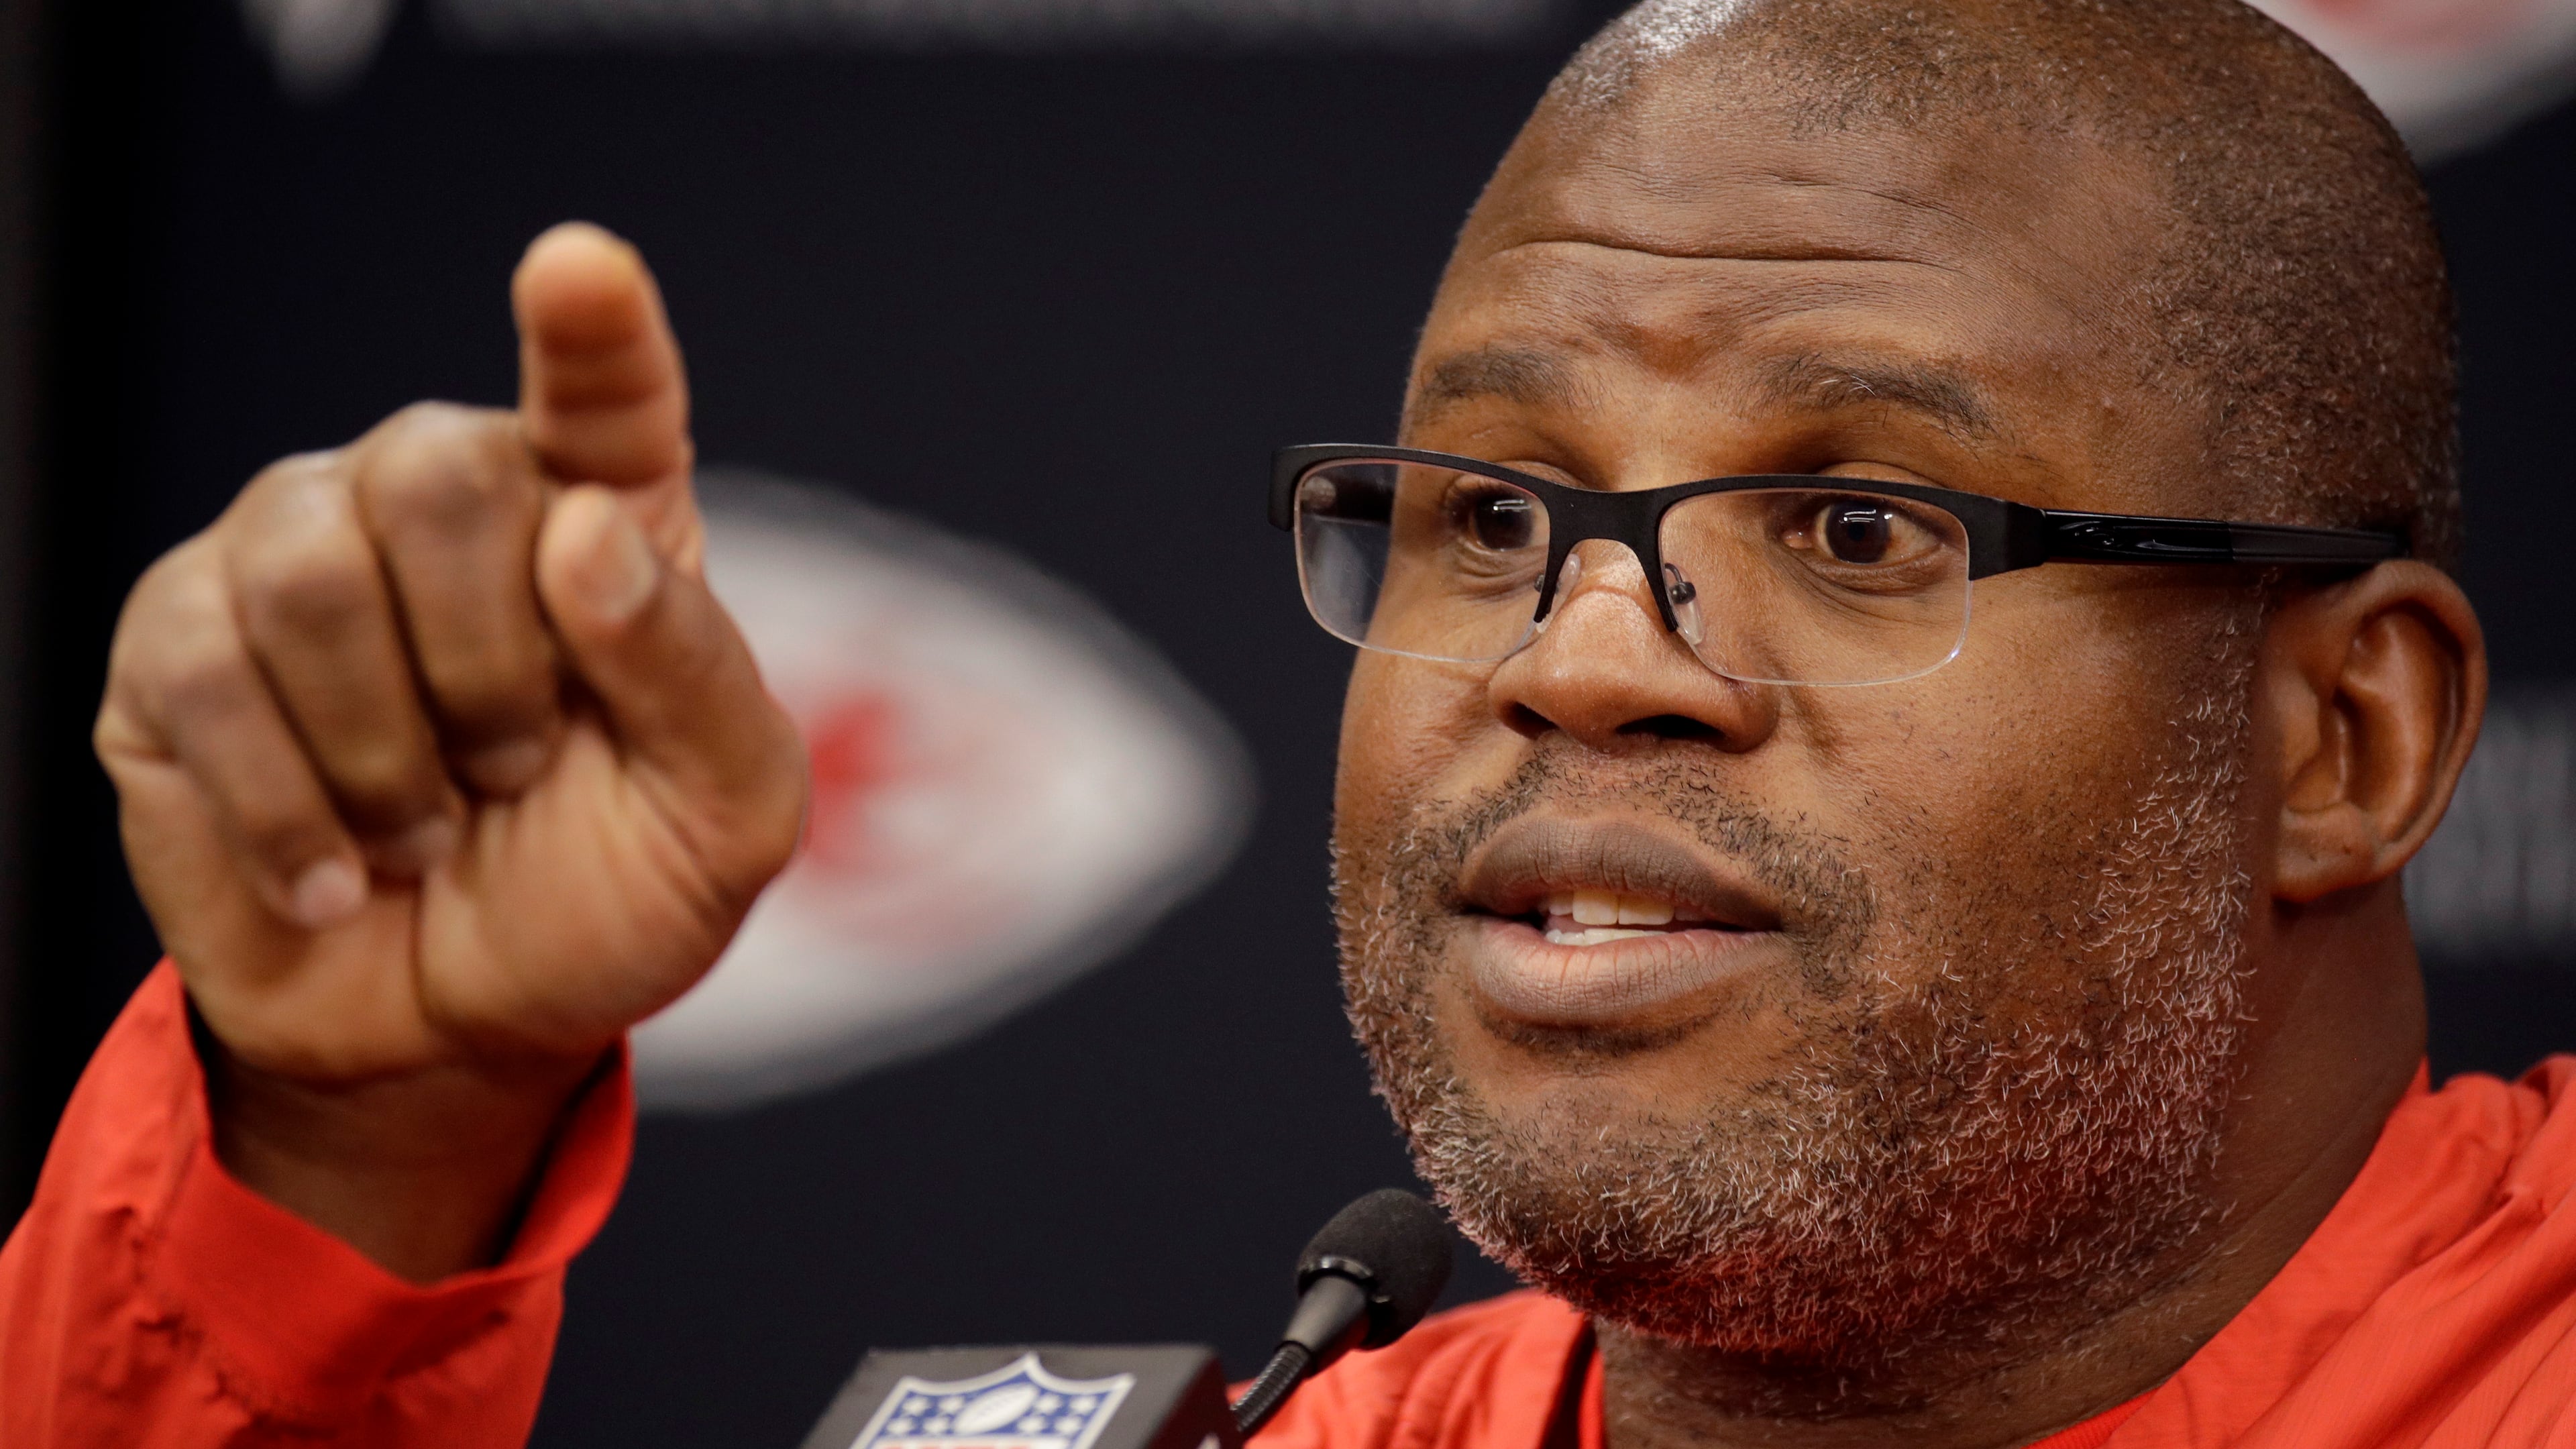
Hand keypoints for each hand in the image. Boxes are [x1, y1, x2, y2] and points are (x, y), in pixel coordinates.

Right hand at [94, 224, 805, 1279]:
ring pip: (313, 575)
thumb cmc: (611, 895)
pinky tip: (340, 875)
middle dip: (488, 666)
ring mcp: (299, 552)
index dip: (591, 325)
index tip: (578, 266)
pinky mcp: (177, 642)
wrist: (461, 1030)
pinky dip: (292, 812)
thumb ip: (693, 671)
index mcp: (600, 513)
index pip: (603, 387)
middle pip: (438, 477)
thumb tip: (583, 530)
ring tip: (430, 829)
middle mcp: (443, 499)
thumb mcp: (723, 813)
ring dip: (390, 753)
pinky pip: (210, 674)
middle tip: (512, 774)